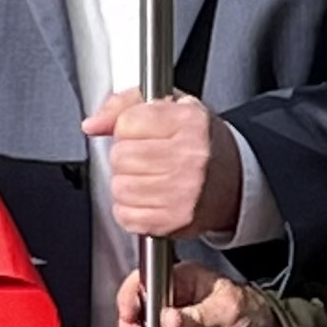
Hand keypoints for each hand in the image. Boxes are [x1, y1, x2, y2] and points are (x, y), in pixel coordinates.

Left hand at [85, 91, 240, 240]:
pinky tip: (148, 198)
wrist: (234, 180)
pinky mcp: (175, 220)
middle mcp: (190, 157)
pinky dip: (130, 210)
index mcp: (189, 122)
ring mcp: (184, 192)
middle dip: (126, 157)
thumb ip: (124, 105)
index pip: (127, 123)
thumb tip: (92, 124)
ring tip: (149, 178)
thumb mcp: (170, 106)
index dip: (128, 128)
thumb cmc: (199, 142)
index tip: (143, 133)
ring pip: (120, 187)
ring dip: (127, 184)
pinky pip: (127, 215)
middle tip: (147, 158)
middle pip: (121, 156)